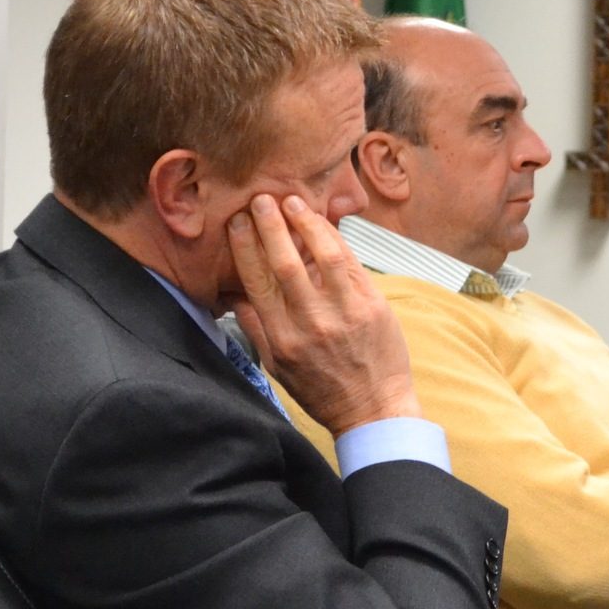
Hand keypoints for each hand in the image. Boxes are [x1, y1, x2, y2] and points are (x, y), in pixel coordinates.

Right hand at [228, 194, 419, 433]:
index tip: (236, 223)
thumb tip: (234, 295)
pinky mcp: (372, 306)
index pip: (257, 283)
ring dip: (306, 223)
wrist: (373, 409)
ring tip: (292, 201)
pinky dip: (336, 239)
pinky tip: (323, 223)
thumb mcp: (278, 367)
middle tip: (260, 199)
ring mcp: (345, 313)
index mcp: (283, 338)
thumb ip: (256, 328)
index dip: (245, 248)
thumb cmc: (324, 390)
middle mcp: (312, 323)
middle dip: (270, 227)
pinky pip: (351, 264)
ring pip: (323, 256)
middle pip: (285, 263)